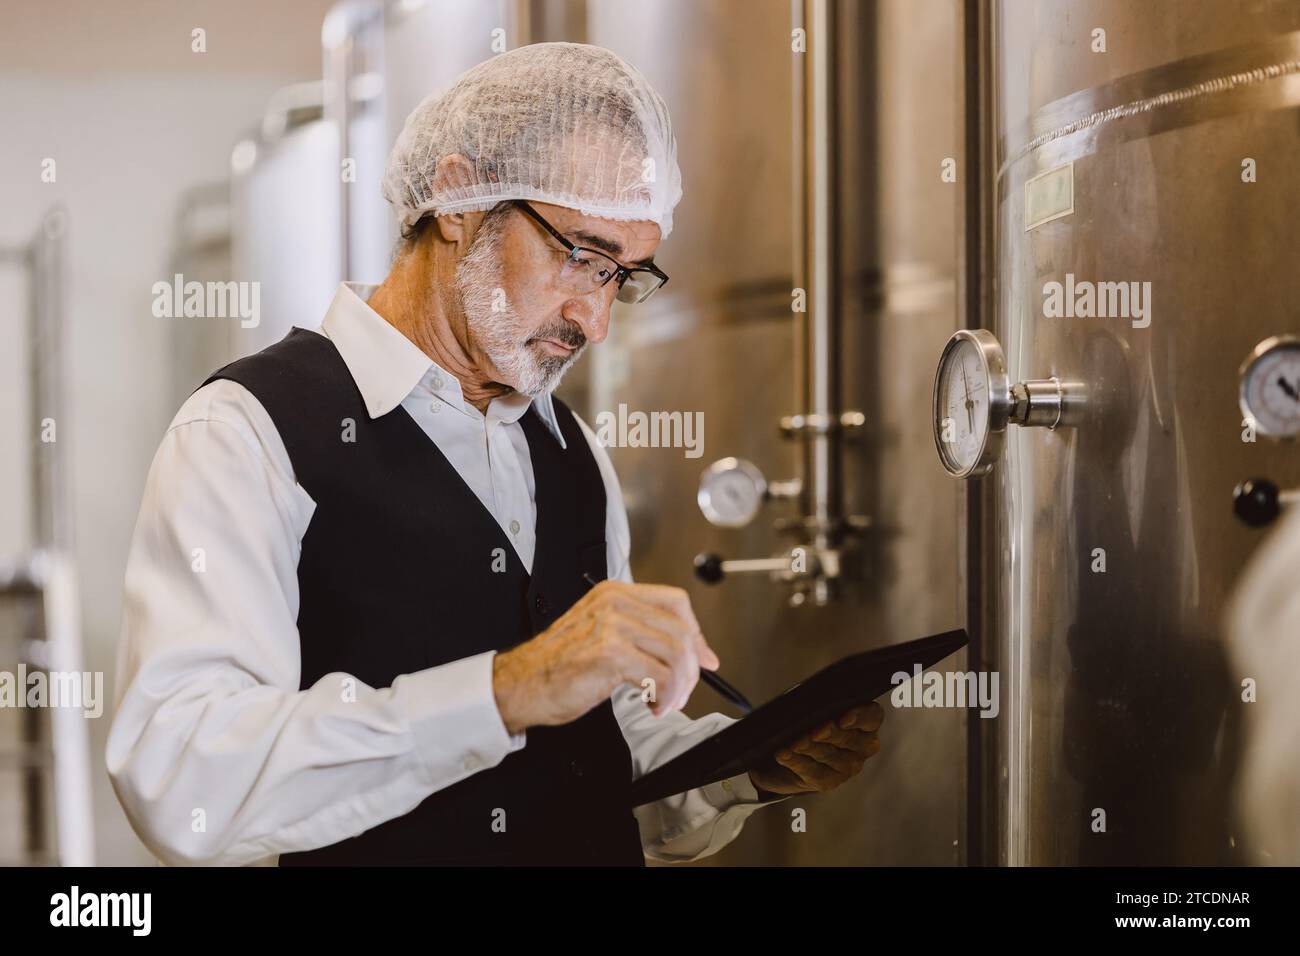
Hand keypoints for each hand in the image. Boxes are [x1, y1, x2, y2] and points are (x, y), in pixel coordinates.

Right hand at [492, 580, 719, 733]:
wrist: (521, 683)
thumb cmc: (557, 665)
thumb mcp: (602, 635)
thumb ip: (641, 636)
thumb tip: (694, 653)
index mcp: (615, 594)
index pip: (676, 603)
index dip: (697, 633)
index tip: (703, 658)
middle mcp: (615, 604)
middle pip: (681, 630)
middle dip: (691, 667)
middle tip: (682, 691)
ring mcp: (612, 626)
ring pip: (676, 653)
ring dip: (680, 686)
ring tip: (665, 701)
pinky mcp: (610, 653)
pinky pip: (661, 675)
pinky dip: (666, 697)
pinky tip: (653, 705)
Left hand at [747, 702, 883, 796]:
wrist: (795, 755)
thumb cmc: (811, 723)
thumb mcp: (818, 710)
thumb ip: (821, 704)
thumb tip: (808, 701)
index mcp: (867, 724)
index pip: (872, 717)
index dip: (861, 717)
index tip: (844, 718)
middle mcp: (863, 747)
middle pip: (850, 738)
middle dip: (831, 734)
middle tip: (816, 731)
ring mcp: (848, 767)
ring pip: (828, 755)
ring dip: (810, 748)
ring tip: (795, 743)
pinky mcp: (828, 782)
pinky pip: (811, 770)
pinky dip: (795, 761)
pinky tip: (783, 754)